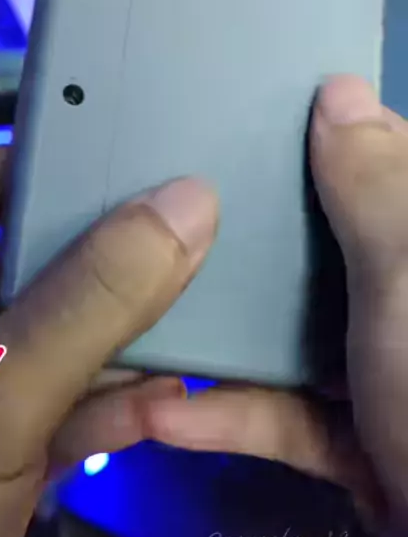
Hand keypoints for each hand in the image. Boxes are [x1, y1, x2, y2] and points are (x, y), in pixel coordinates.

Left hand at [0, 150, 217, 536]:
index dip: (59, 168)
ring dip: (115, 344)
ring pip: (47, 331)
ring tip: (189, 328)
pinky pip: (46, 393)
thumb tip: (187, 206)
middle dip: (108, 273)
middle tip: (189, 248)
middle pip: (27, 258)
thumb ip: (91, 301)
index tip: (144, 170)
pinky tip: (153, 405)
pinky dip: (97, 402)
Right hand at [146, 76, 407, 527]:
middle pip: (337, 257)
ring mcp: (394, 381)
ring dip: (225, 345)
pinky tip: (170, 418)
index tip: (259, 129)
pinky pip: (292, 416)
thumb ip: (375, 191)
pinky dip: (234, 416)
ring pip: (303, 339)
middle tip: (185, 215)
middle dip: (260, 246)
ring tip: (152, 320)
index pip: (392, 178)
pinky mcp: (363, 445)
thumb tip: (340, 91)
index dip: (335, 147)